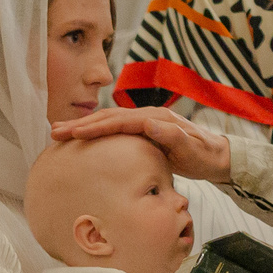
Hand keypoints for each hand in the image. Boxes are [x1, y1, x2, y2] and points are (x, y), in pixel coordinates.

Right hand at [46, 108, 232, 182]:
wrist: (217, 156)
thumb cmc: (205, 157)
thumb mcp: (193, 151)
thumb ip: (173, 137)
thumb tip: (150, 123)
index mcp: (157, 119)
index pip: (120, 121)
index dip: (97, 127)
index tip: (76, 133)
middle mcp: (148, 115)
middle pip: (108, 117)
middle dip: (81, 124)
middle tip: (55, 132)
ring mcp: (145, 121)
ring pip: (108, 121)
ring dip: (83, 126)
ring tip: (60, 132)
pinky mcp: (143, 130)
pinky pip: (114, 129)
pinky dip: (95, 131)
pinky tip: (81, 136)